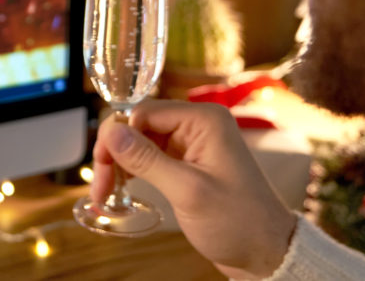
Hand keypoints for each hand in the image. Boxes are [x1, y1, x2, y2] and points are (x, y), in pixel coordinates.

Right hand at [92, 100, 296, 278]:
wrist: (266, 253)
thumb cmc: (238, 222)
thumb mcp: (187, 191)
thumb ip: (147, 159)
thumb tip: (111, 132)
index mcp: (203, 120)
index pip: (143, 112)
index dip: (117, 135)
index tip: (100, 165)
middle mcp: (197, 124)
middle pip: (138, 126)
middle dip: (114, 153)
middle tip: (99, 185)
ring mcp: (192, 142)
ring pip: (139, 141)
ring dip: (119, 164)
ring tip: (105, 192)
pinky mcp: (186, 161)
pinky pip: (149, 156)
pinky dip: (132, 171)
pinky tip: (121, 187)